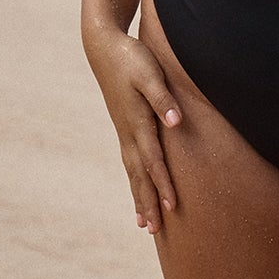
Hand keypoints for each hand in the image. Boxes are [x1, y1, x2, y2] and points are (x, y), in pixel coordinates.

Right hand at [84, 26, 182, 233]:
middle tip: (153, 230)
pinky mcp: (124, 127)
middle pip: (140, 175)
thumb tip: (175, 121)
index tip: (172, 207)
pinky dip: (135, 181)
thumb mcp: (149, 74)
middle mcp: (128, 132)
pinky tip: (139, 190)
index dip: (163, 184)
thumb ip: (162, 98)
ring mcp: (124, 132)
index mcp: (137, 122)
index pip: (153, 161)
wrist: (104, 47)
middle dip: (147, 202)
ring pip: (133, 172)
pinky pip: (130, 162)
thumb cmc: (131, 58)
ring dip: (139, 197)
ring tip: (143, 224)